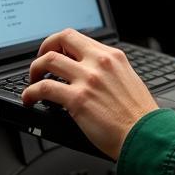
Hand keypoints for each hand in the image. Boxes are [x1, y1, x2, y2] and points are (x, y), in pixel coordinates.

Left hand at [22, 28, 158, 159]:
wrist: (145, 137)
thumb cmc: (139, 116)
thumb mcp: (128, 80)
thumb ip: (108, 72)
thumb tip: (89, 72)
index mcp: (112, 56)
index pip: (78, 37)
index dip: (60, 43)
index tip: (55, 52)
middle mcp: (99, 63)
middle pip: (61, 39)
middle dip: (44, 49)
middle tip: (40, 63)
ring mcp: (87, 79)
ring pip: (48, 61)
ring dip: (34, 70)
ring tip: (32, 82)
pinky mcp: (77, 100)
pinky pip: (44, 88)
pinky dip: (31, 93)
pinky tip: (30, 99)